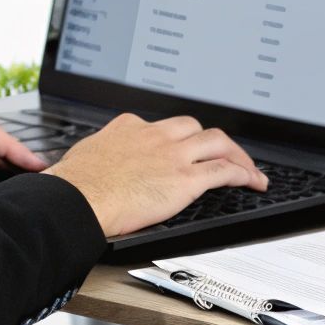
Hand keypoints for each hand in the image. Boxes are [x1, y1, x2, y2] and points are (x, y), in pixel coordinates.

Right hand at [44, 114, 268, 236]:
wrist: (77, 198)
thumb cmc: (73, 185)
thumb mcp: (83, 157)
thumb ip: (97, 156)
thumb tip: (87, 164)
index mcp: (129, 128)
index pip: (159, 126)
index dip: (173, 138)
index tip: (177, 148)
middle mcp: (155, 136)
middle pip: (194, 128)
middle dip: (210, 141)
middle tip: (220, 154)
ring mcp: (173, 156)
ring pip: (217, 142)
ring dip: (236, 154)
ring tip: (247, 168)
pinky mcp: (185, 179)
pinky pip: (225, 171)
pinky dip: (243, 174)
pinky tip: (252, 181)